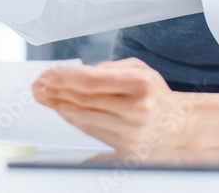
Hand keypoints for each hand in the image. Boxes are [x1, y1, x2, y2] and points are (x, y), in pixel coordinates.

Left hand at [33, 58, 199, 152]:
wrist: (180, 126)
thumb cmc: (156, 95)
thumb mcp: (139, 70)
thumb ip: (108, 68)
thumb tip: (74, 75)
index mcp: (141, 84)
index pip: (91, 81)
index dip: (64, 78)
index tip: (48, 74)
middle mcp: (137, 109)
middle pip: (83, 100)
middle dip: (56, 92)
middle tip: (38, 86)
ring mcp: (131, 132)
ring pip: (84, 118)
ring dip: (59, 106)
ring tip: (44, 97)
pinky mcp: (126, 149)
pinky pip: (91, 132)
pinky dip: (73, 119)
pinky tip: (62, 109)